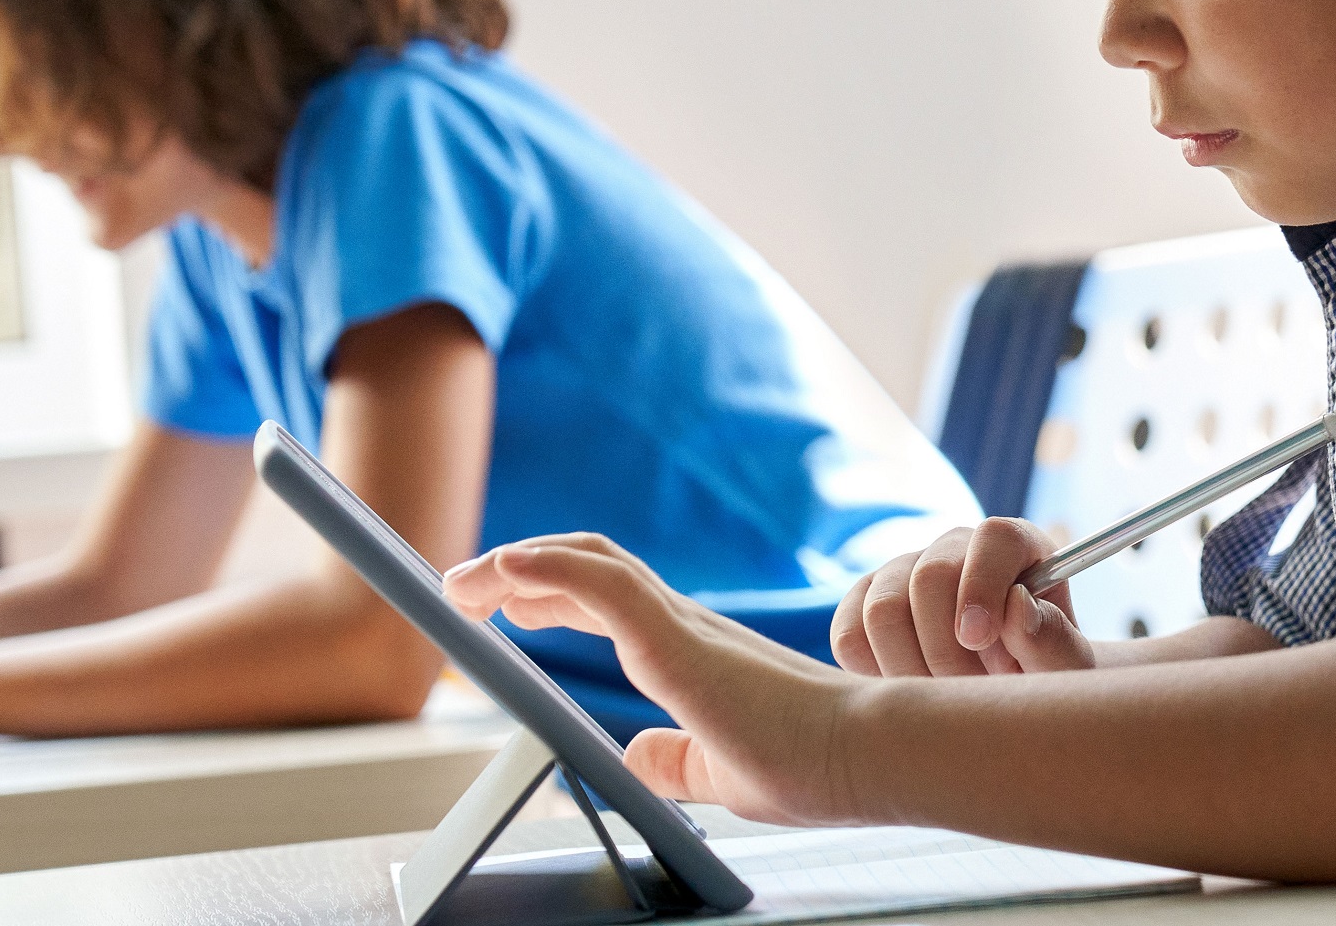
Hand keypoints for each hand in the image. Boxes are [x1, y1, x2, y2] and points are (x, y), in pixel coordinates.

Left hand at [443, 533, 873, 826]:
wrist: (872, 759)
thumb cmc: (817, 765)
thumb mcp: (721, 774)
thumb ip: (678, 760)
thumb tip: (634, 756)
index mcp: (691, 653)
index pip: (606, 601)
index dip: (550, 594)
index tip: (507, 605)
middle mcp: (684, 625)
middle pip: (587, 568)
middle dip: (516, 570)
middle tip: (463, 588)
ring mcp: (682, 626)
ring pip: (589, 562)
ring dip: (516, 563)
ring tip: (463, 583)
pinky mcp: (680, 639)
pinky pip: (602, 584)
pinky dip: (548, 566)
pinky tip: (505, 568)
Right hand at [831, 518, 1093, 676]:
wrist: (1000, 702)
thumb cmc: (1041, 681)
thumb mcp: (1065, 672)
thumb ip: (1054, 642)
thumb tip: (1016, 607)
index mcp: (1014, 548)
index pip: (994, 537)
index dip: (984, 584)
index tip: (980, 640)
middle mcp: (954, 550)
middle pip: (929, 576)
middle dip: (947, 649)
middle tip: (971, 693)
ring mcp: (902, 573)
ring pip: (882, 610)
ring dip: (911, 669)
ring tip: (946, 697)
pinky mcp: (861, 605)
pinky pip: (848, 635)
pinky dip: (873, 673)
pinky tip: (910, 690)